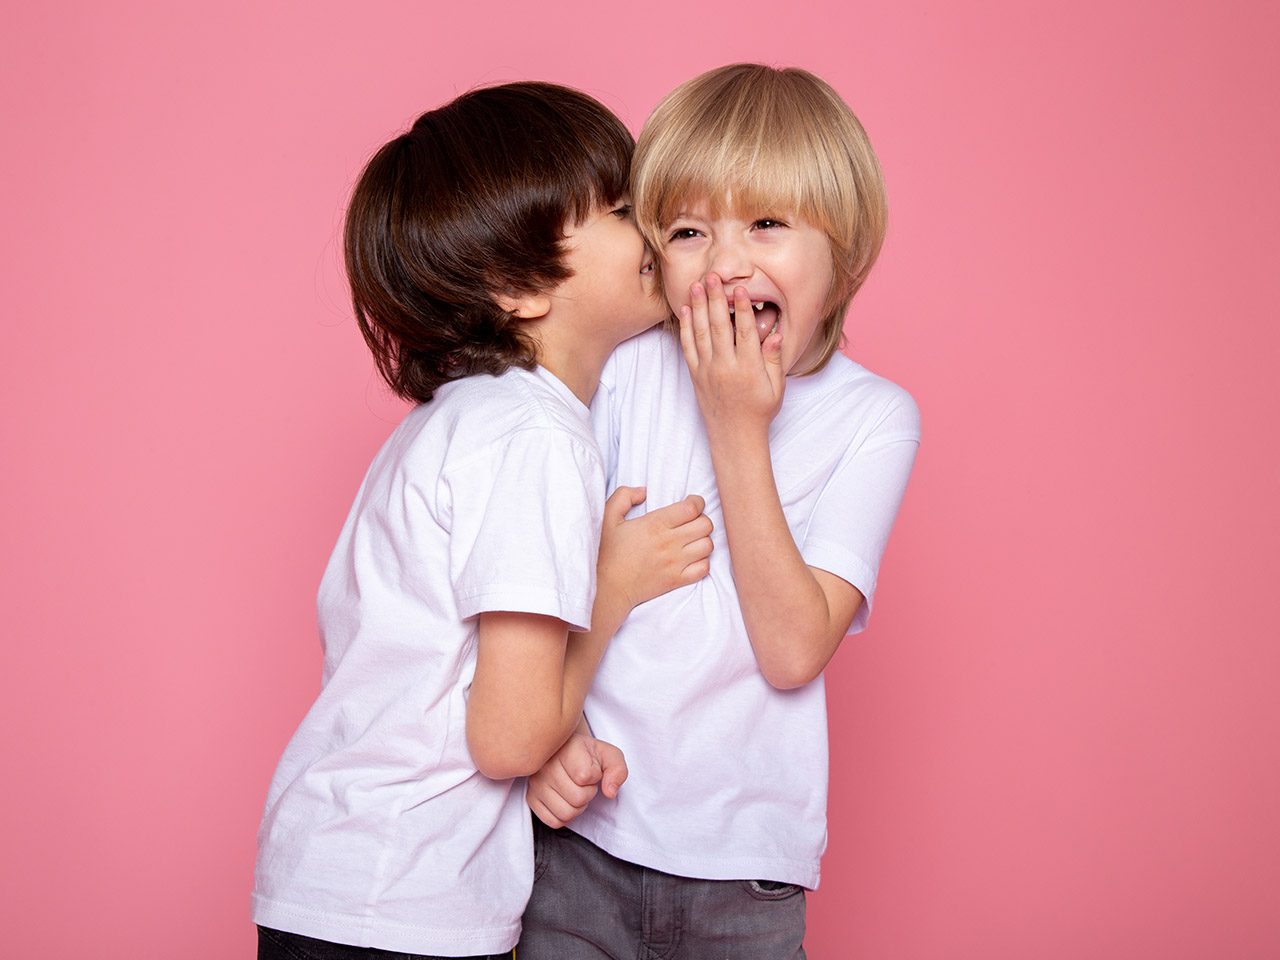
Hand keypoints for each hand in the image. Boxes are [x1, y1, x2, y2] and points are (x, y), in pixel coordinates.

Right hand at [526, 732, 627, 827]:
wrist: (565, 751)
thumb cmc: (588, 755)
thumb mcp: (609, 755)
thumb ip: (618, 770)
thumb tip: (610, 792)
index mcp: (566, 749)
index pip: (585, 776)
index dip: (596, 776)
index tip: (592, 768)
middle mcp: (545, 765)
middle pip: (577, 798)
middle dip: (588, 793)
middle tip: (584, 782)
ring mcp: (536, 783)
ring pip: (566, 813)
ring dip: (577, 806)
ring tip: (575, 790)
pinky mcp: (531, 799)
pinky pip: (553, 822)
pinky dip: (565, 816)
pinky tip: (566, 800)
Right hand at [598, 486, 712, 608]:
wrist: (606, 587)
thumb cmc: (606, 551)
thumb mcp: (607, 516)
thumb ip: (624, 496)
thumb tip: (644, 491)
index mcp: (654, 524)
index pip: (692, 508)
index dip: (697, 502)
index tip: (691, 503)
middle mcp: (669, 543)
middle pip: (705, 525)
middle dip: (701, 519)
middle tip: (691, 521)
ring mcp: (674, 563)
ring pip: (708, 546)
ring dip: (703, 539)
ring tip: (692, 539)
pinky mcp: (676, 580)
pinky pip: (704, 568)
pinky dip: (703, 561)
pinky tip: (691, 558)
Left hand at [678, 273, 784, 436]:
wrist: (734, 435)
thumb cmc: (759, 411)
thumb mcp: (775, 387)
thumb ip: (773, 359)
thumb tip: (776, 334)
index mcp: (748, 369)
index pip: (745, 333)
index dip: (743, 309)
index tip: (740, 288)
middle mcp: (726, 368)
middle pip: (719, 327)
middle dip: (715, 300)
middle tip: (712, 276)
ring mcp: (708, 371)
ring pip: (701, 334)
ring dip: (698, 308)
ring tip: (696, 285)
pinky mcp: (696, 376)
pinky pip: (688, 348)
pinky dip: (686, 328)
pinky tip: (686, 311)